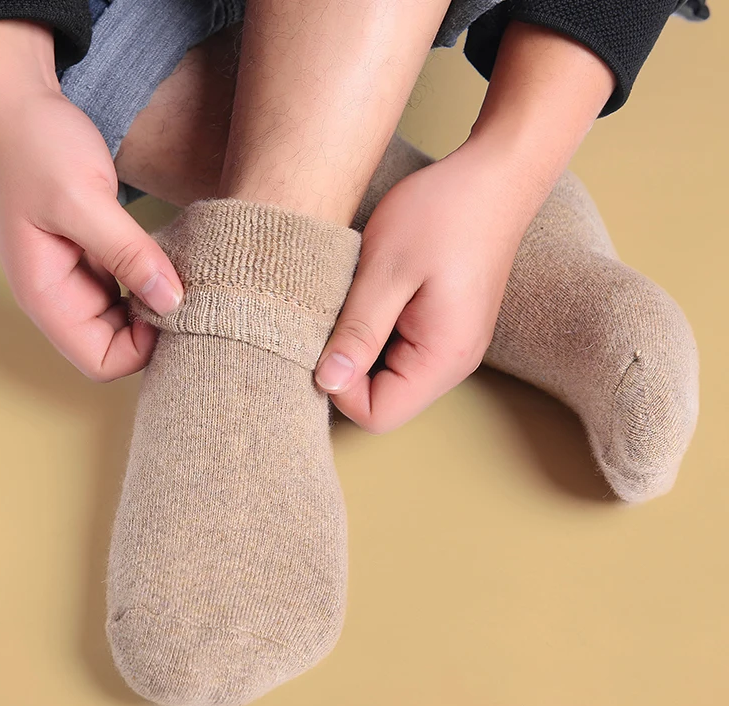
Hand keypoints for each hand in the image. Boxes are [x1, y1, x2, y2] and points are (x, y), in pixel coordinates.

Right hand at [0, 21, 183, 380]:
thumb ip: (128, 254)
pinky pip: (131, 288)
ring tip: (183, 276)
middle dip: (154, 331)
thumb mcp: (83, 200)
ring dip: (156, 306)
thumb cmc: (35, 148)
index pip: (100, 362)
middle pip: (117, 347)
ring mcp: (78, 278)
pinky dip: (152, 281)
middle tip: (190, 296)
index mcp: (46, 297)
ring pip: (128, 320)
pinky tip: (171, 260)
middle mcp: (62, 297)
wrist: (20, 105)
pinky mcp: (95, 258)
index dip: (140, 350)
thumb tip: (172, 302)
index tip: (172, 311)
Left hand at [315, 144, 532, 432]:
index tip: (323, 339)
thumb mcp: (387, 269)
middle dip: (347, 367)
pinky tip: (372, 293)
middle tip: (334, 315)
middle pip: (382, 401)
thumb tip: (325, 381)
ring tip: (357, 297)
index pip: (376, 414)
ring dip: (360, 347)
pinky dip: (375, 331)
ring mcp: (451, 347)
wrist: (496, 175)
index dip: (338, 388)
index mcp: (442, 358)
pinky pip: (399, 352)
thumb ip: (357, 331)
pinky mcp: (444, 328)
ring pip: (387, 377)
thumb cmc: (444, 212)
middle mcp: (452, 364)